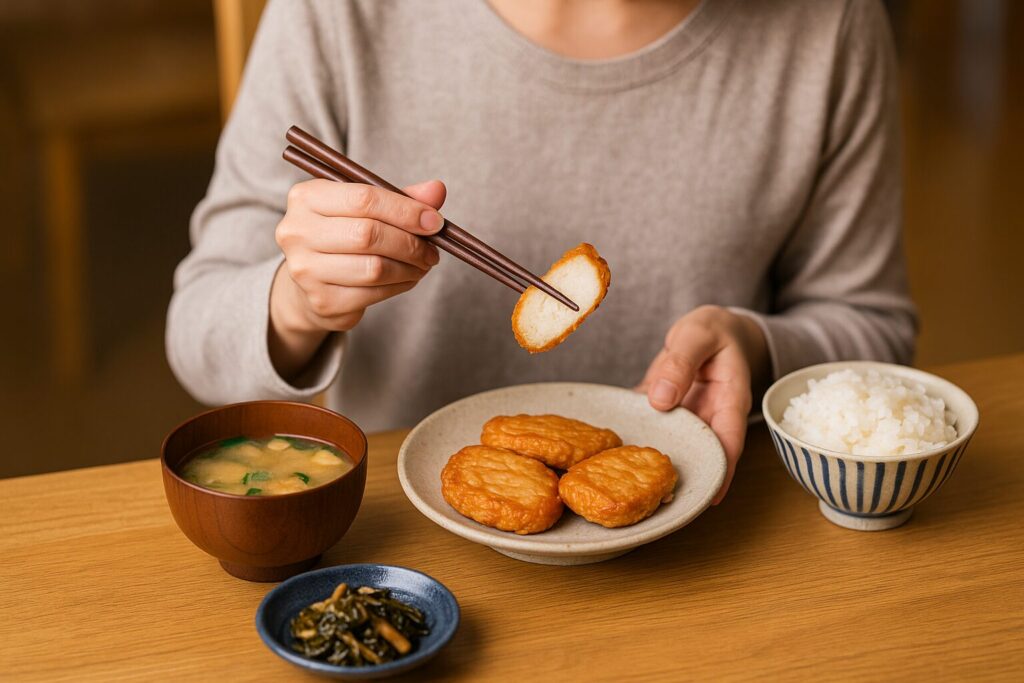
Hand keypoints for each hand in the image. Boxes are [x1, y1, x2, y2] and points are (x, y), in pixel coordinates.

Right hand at [268, 179, 446, 378]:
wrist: (312, 279)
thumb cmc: (344, 233)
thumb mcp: (366, 208)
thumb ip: (400, 198)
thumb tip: (437, 190)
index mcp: (307, 197)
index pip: (364, 198)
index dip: (406, 210)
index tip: (434, 221)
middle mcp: (297, 231)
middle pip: (368, 235)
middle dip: (410, 243)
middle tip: (432, 249)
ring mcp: (305, 269)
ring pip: (373, 268)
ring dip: (410, 267)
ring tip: (423, 264)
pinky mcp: (321, 300)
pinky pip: (373, 293)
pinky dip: (400, 285)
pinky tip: (407, 278)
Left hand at [637, 306, 768, 503]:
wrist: (707, 328)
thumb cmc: (711, 330)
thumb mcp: (698, 335)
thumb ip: (681, 363)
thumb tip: (661, 400)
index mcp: (729, 400)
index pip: (729, 442)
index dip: (722, 470)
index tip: (710, 496)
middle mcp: (709, 416)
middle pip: (701, 453)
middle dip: (686, 478)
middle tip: (663, 503)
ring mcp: (686, 417)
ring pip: (673, 446)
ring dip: (655, 465)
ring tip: (633, 490)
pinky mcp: (664, 412)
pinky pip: (651, 429)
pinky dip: (635, 440)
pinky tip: (613, 456)